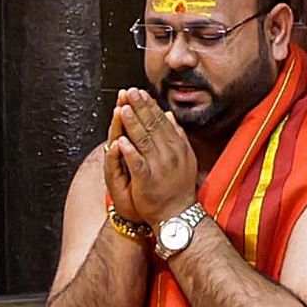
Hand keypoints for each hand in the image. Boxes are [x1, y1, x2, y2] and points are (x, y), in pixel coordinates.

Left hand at [103, 87, 197, 227]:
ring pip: (143, 140)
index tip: (140, 92)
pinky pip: (137, 163)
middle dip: (140, 108)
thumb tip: (169, 116)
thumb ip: (176, 135)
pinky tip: (122, 141)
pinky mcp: (147, 180)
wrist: (178, 214)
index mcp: (176, 146)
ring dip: (133, 123)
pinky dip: (129, 152)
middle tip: (130, 92)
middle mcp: (169, 154)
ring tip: (124, 109)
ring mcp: (159, 167)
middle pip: (152, 126)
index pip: (161, 120)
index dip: (149, 105)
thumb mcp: (184, 157)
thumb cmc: (179, 187)